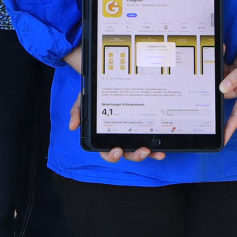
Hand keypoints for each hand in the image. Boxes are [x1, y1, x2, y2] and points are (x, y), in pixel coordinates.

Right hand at [63, 47, 162, 161]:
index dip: (111, 155)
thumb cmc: (94, 95)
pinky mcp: (143, 127)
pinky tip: (163, 143)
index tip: (117, 151)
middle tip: (143, 151)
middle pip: (127, 154)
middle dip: (135, 155)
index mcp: (104, 136)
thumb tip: (73, 126)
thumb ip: (77, 112)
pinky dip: (157, 144)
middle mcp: (119, 138)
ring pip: (141, 149)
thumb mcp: (83, 100)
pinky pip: (150, 138)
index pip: (106, 151)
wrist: (105, 81)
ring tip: (158, 153)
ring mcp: (132, 134)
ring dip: (150, 154)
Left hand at [218, 32, 236, 145]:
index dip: (230, 127)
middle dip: (212, 93)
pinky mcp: (235, 71)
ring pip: (221, 83)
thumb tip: (222, 88)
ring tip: (211, 63)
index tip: (222, 140)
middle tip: (198, 90)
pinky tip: (221, 53)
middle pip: (224, 96)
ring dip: (216, 74)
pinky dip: (220, 64)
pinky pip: (223, 71)